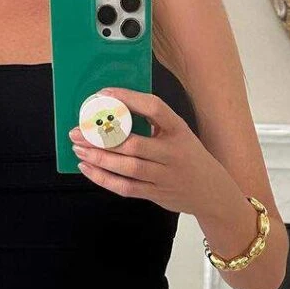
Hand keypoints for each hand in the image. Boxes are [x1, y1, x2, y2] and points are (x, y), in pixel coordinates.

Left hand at [68, 86, 236, 215]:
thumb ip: (153, 122)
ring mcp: (164, 176)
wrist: (211, 191)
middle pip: (133, 143)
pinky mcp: (156, 194)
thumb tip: (113, 109)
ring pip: (127, 167)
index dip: (128, 99)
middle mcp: (173, 153)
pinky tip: (87, 168)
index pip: (154, 108)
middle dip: (101, 137)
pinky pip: (125, 187)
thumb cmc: (188, 156)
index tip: (104, 94)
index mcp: (179, 130)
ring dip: (99, 158)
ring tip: (79, 148)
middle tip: (78, 130)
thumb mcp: (179, 134)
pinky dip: (103, 178)